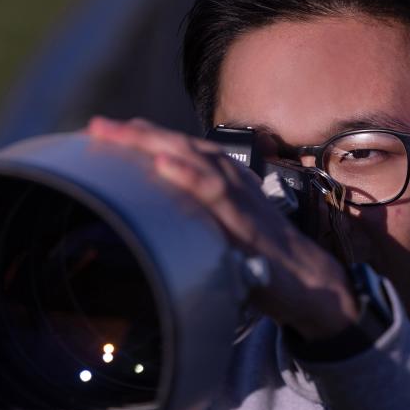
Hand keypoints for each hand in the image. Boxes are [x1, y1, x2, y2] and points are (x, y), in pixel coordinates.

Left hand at [86, 117, 357, 340]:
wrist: (312, 283)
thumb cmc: (267, 258)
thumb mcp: (226, 231)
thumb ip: (199, 218)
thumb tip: (160, 221)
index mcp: (226, 181)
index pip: (180, 150)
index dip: (145, 138)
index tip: (107, 130)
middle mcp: (232, 182)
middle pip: (181, 148)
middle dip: (139, 135)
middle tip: (98, 127)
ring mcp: (241, 201)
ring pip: (196, 162)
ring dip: (157, 145)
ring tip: (122, 134)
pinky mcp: (248, 226)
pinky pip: (218, 197)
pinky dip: (190, 177)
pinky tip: (164, 166)